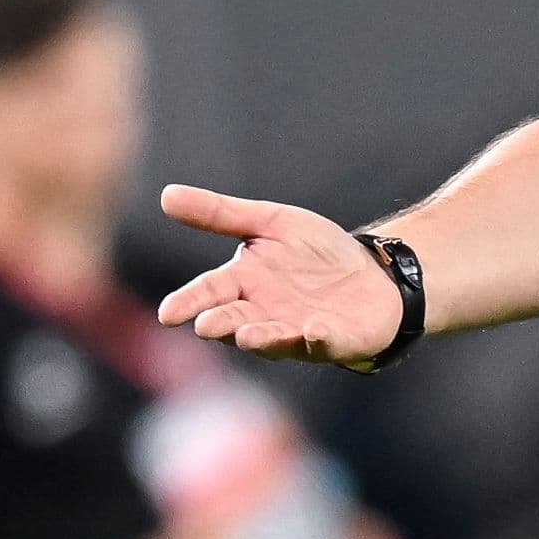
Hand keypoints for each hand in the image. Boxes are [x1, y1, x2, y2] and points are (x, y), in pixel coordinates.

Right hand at [156, 187, 402, 363]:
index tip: (169, 314)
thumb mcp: (270, 222)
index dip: (189, 303)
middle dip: (221, 324)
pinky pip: (323, 343)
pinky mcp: (334, 340)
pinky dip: (317, 339)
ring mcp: (298, 331)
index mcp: (244, 283)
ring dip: (262, 338)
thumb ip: (221, 214)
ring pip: (274, 339)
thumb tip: (166, 196)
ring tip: (247, 335)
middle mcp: (264, 313)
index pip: (209, 293)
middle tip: (206, 326)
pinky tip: (313, 331)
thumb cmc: (316, 252)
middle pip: (235, 321)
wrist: (373, 272)